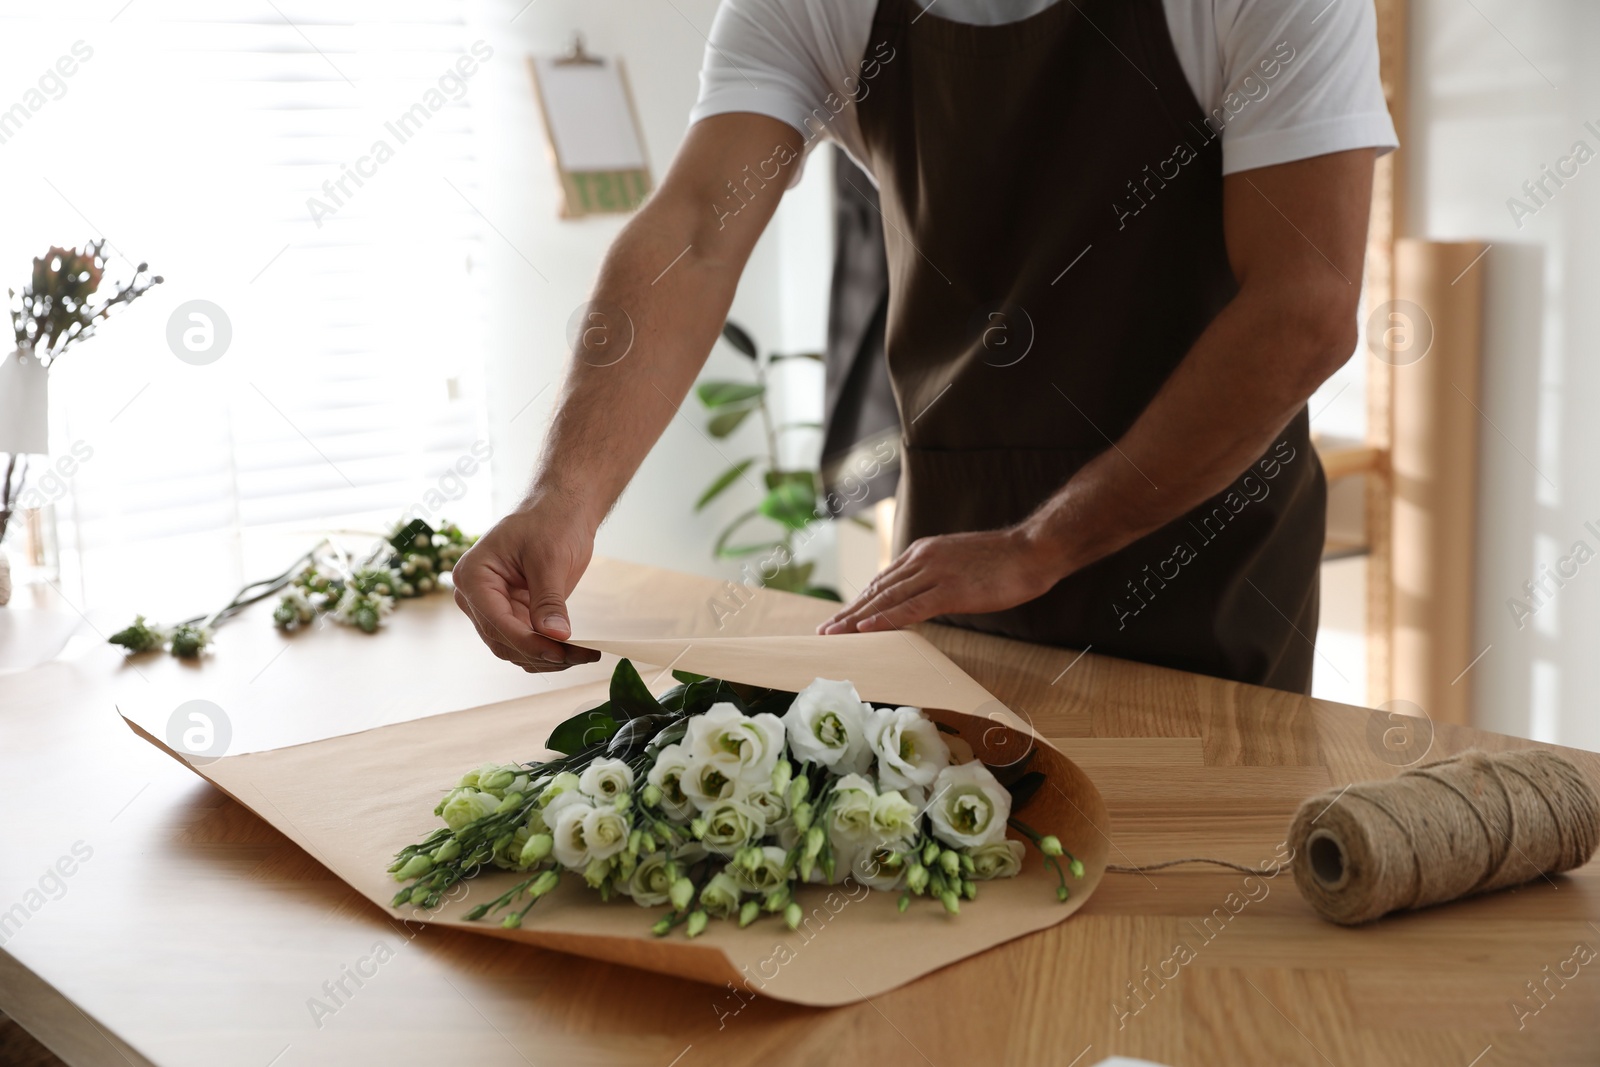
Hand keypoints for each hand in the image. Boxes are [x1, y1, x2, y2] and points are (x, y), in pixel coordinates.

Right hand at [451, 503, 602, 671]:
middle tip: (582, 655)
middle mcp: (475, 596)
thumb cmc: (550, 522)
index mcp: (473, 576)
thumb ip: (549, 600)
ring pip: (514, 649)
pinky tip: (575, 650)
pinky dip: (548, 651)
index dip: (529, 642)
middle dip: (542, 653)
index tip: (561, 652)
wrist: (560, 510)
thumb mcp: (550, 558)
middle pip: (503, 642)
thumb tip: (555, 637)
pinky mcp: (512, 614)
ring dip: (547, 658)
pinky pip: (525, 643)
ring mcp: (492, 608)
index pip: (496, 622)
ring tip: (584, 654)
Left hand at [819, 526, 1065, 633]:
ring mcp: (934, 574)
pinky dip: (884, 620)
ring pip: (886, 599)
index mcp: (923, 551)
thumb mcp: (961, 562)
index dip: (861, 600)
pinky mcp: (949, 590)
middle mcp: (922, 559)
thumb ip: (938, 575)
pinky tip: (864, 629)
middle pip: (877, 590)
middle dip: (849, 611)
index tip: (843, 616)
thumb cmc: (1004, 560)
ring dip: (856, 618)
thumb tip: (925, 595)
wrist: (1032, 550)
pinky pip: (910, 608)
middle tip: (825, 630)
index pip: (884, 580)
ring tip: (834, 634)